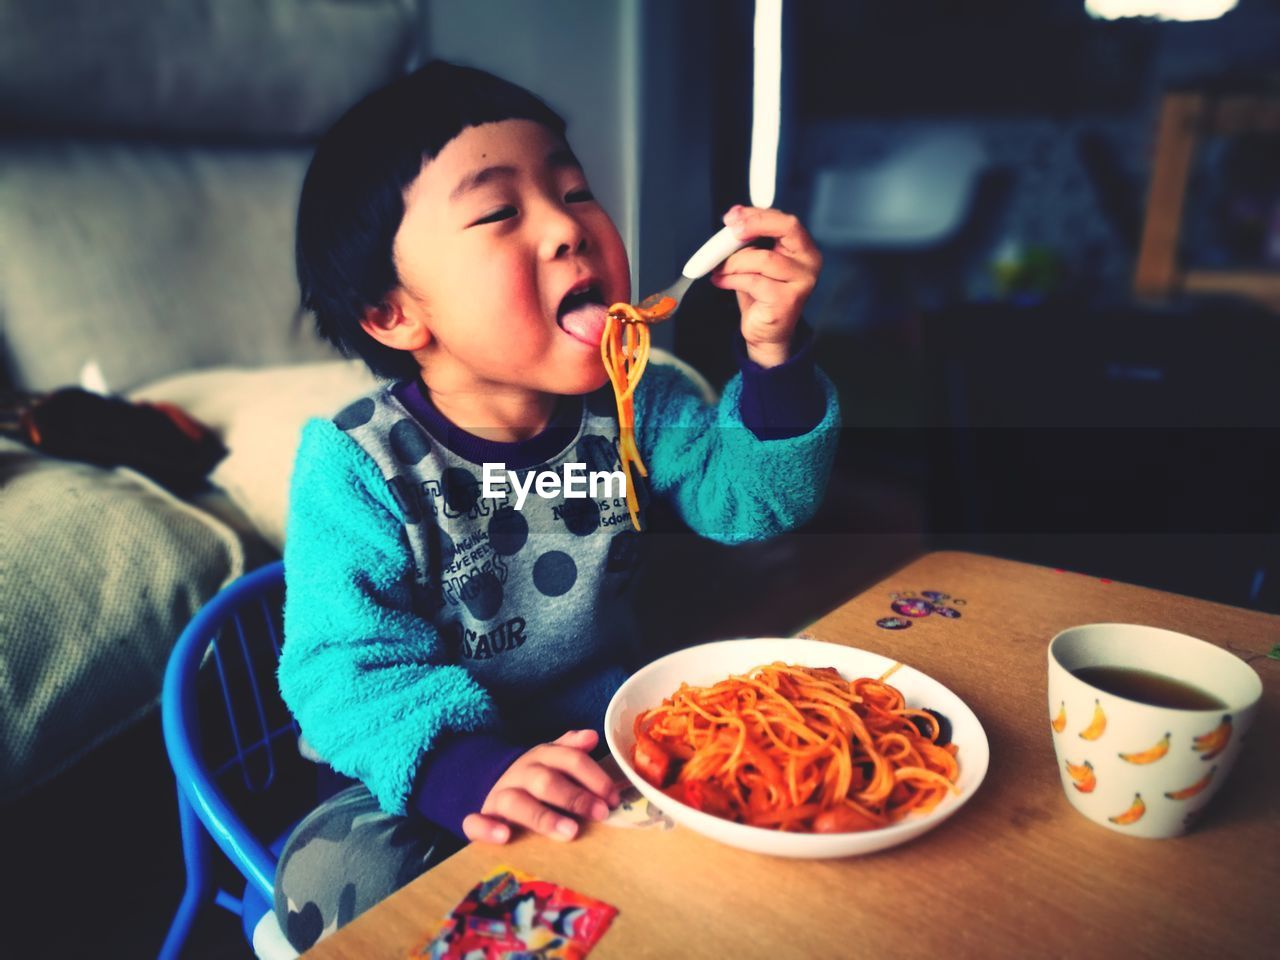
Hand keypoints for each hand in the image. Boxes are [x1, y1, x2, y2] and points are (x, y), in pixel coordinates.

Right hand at [462, 729, 620, 843]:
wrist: (497, 787)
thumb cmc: (538, 782)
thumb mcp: (555, 762)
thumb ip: (573, 751)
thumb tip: (592, 736)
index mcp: (542, 758)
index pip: (569, 760)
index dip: (594, 777)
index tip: (613, 798)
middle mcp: (520, 773)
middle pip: (546, 781)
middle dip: (575, 797)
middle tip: (600, 814)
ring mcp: (499, 795)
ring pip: (516, 802)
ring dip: (543, 816)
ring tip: (569, 832)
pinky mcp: (481, 817)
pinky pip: (475, 821)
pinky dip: (487, 828)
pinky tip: (505, 837)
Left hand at [710, 205, 822, 367]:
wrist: (766, 332)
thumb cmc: (760, 293)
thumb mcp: (754, 260)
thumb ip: (749, 239)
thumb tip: (734, 217)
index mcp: (803, 247)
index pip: (784, 220)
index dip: (757, 214)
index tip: (733, 216)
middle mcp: (809, 261)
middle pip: (786, 228)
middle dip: (754, 224)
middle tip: (729, 230)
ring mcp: (802, 281)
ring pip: (763, 258)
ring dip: (734, 261)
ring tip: (719, 268)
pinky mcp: (788, 300)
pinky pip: (754, 281)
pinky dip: (732, 279)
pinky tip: (721, 281)